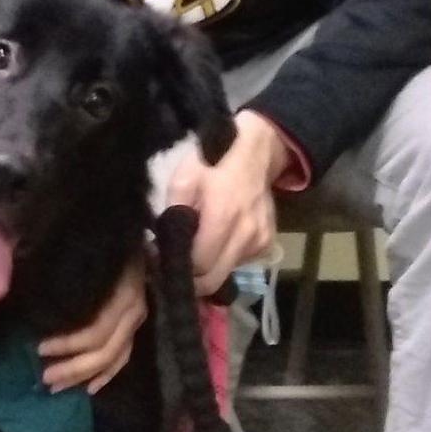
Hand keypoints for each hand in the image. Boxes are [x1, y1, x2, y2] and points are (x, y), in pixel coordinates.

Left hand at [38, 251, 148, 393]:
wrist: (134, 230)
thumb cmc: (103, 240)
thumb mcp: (87, 250)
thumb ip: (62, 269)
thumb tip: (25, 284)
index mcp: (122, 293)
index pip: (96, 331)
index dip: (68, 344)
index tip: (38, 347)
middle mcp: (134, 311)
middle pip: (105, 352)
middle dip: (73, 368)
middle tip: (45, 377)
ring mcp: (138, 321)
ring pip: (113, 359)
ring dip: (85, 376)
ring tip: (56, 387)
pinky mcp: (137, 327)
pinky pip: (124, 358)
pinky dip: (107, 375)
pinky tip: (89, 388)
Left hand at [166, 111, 284, 296]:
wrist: (255, 151)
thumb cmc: (213, 161)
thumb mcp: (182, 180)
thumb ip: (173, 214)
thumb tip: (162, 247)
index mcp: (223, 217)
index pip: (198, 266)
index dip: (178, 266)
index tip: (163, 259)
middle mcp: (246, 235)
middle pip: (213, 280)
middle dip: (192, 277)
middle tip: (176, 263)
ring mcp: (261, 242)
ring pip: (226, 273)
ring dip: (209, 266)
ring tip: (197, 245)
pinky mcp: (267, 243)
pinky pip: (239, 262)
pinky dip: (225, 257)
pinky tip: (218, 237)